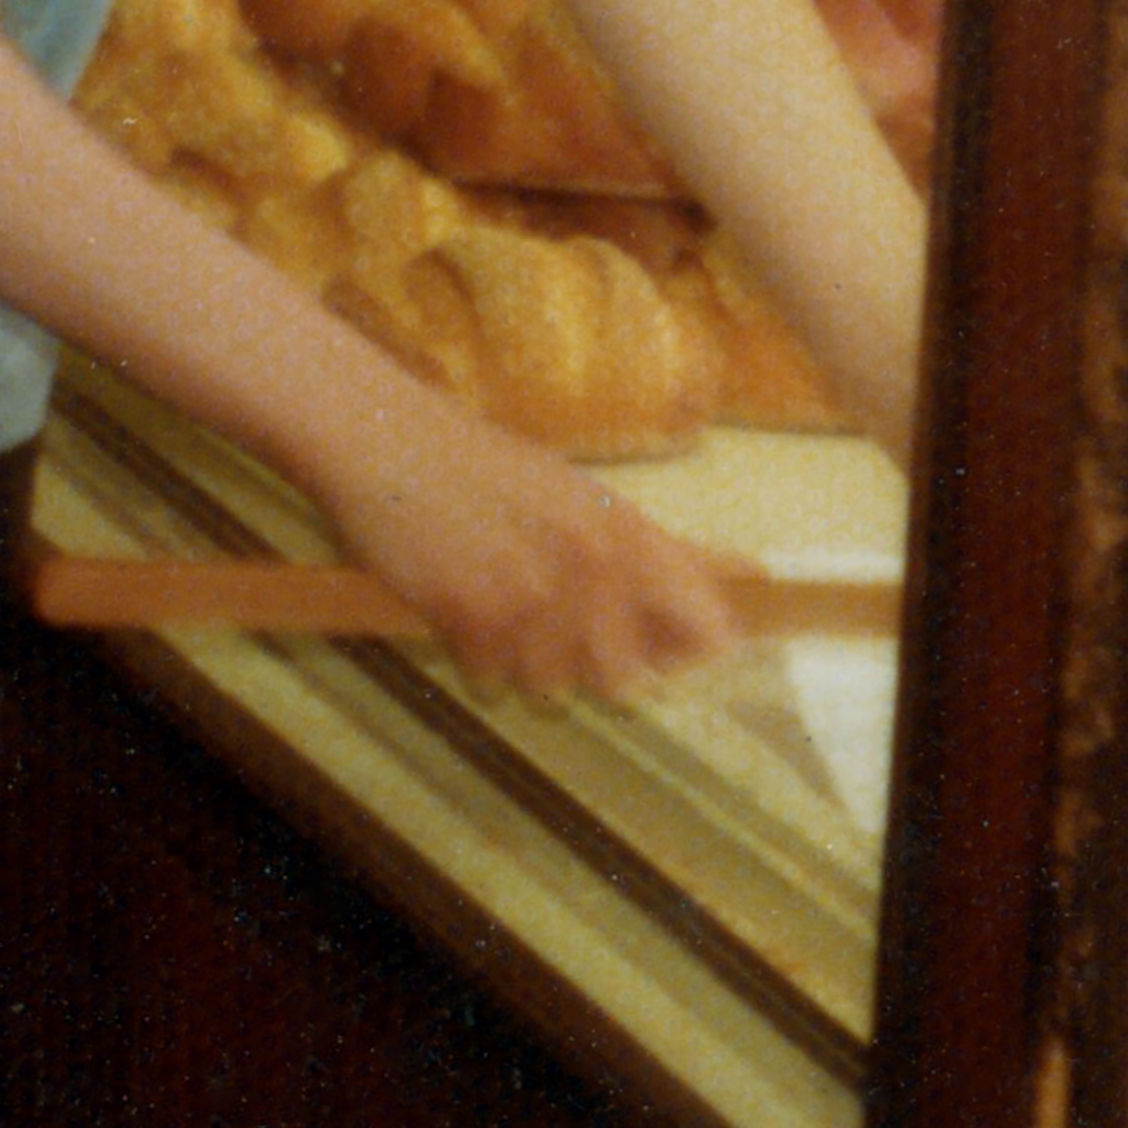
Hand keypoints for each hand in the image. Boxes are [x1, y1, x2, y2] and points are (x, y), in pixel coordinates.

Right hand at [301, 389, 749, 697]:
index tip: (667, 649)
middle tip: (558, 628)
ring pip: (553, 686)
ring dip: (529, 662)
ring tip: (502, 608)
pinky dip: (478, 655)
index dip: (689, 649)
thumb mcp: (580, 494)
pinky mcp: (466, 615)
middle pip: (625, 678)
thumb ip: (654, 547)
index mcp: (623, 530)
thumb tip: (741, 572)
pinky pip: (492, 677)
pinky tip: (463, 604)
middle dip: (594, 666)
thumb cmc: (485, 466)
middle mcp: (586, 564)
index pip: (705, 630)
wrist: (386, 441)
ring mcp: (525, 594)